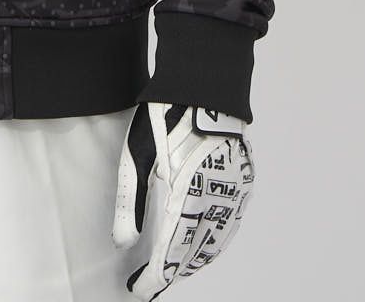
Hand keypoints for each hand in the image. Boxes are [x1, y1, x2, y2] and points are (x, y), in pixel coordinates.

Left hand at [111, 102, 253, 298]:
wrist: (205, 84)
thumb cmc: (164, 116)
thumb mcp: (136, 154)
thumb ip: (129, 201)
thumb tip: (122, 243)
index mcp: (186, 193)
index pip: (171, 250)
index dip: (155, 275)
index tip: (139, 289)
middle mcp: (216, 198)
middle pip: (195, 252)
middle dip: (173, 271)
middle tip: (151, 283)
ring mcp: (234, 192)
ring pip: (216, 242)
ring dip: (194, 260)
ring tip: (171, 271)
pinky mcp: (242, 182)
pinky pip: (229, 224)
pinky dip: (213, 242)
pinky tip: (199, 246)